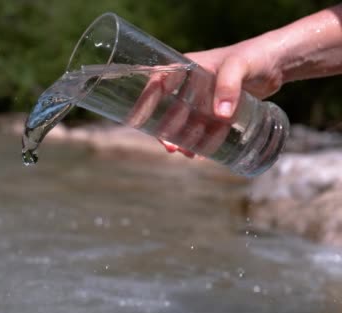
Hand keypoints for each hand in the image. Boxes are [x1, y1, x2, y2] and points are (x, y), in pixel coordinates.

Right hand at [157, 36, 285, 156]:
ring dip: (182, 139)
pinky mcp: (214, 109)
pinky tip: (202, 153)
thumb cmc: (255, 56)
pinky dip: (199, 140)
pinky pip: (201, 127)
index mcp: (185, 66)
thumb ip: (228, 86)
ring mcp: (201, 98)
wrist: (277, 63)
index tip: (138, 122)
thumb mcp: (239, 66)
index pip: (157, 83)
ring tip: (188, 154)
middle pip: (167, 109)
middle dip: (166, 130)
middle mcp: (188, 83)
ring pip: (183, 122)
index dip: (145, 102)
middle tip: (171, 147)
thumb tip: (220, 115)